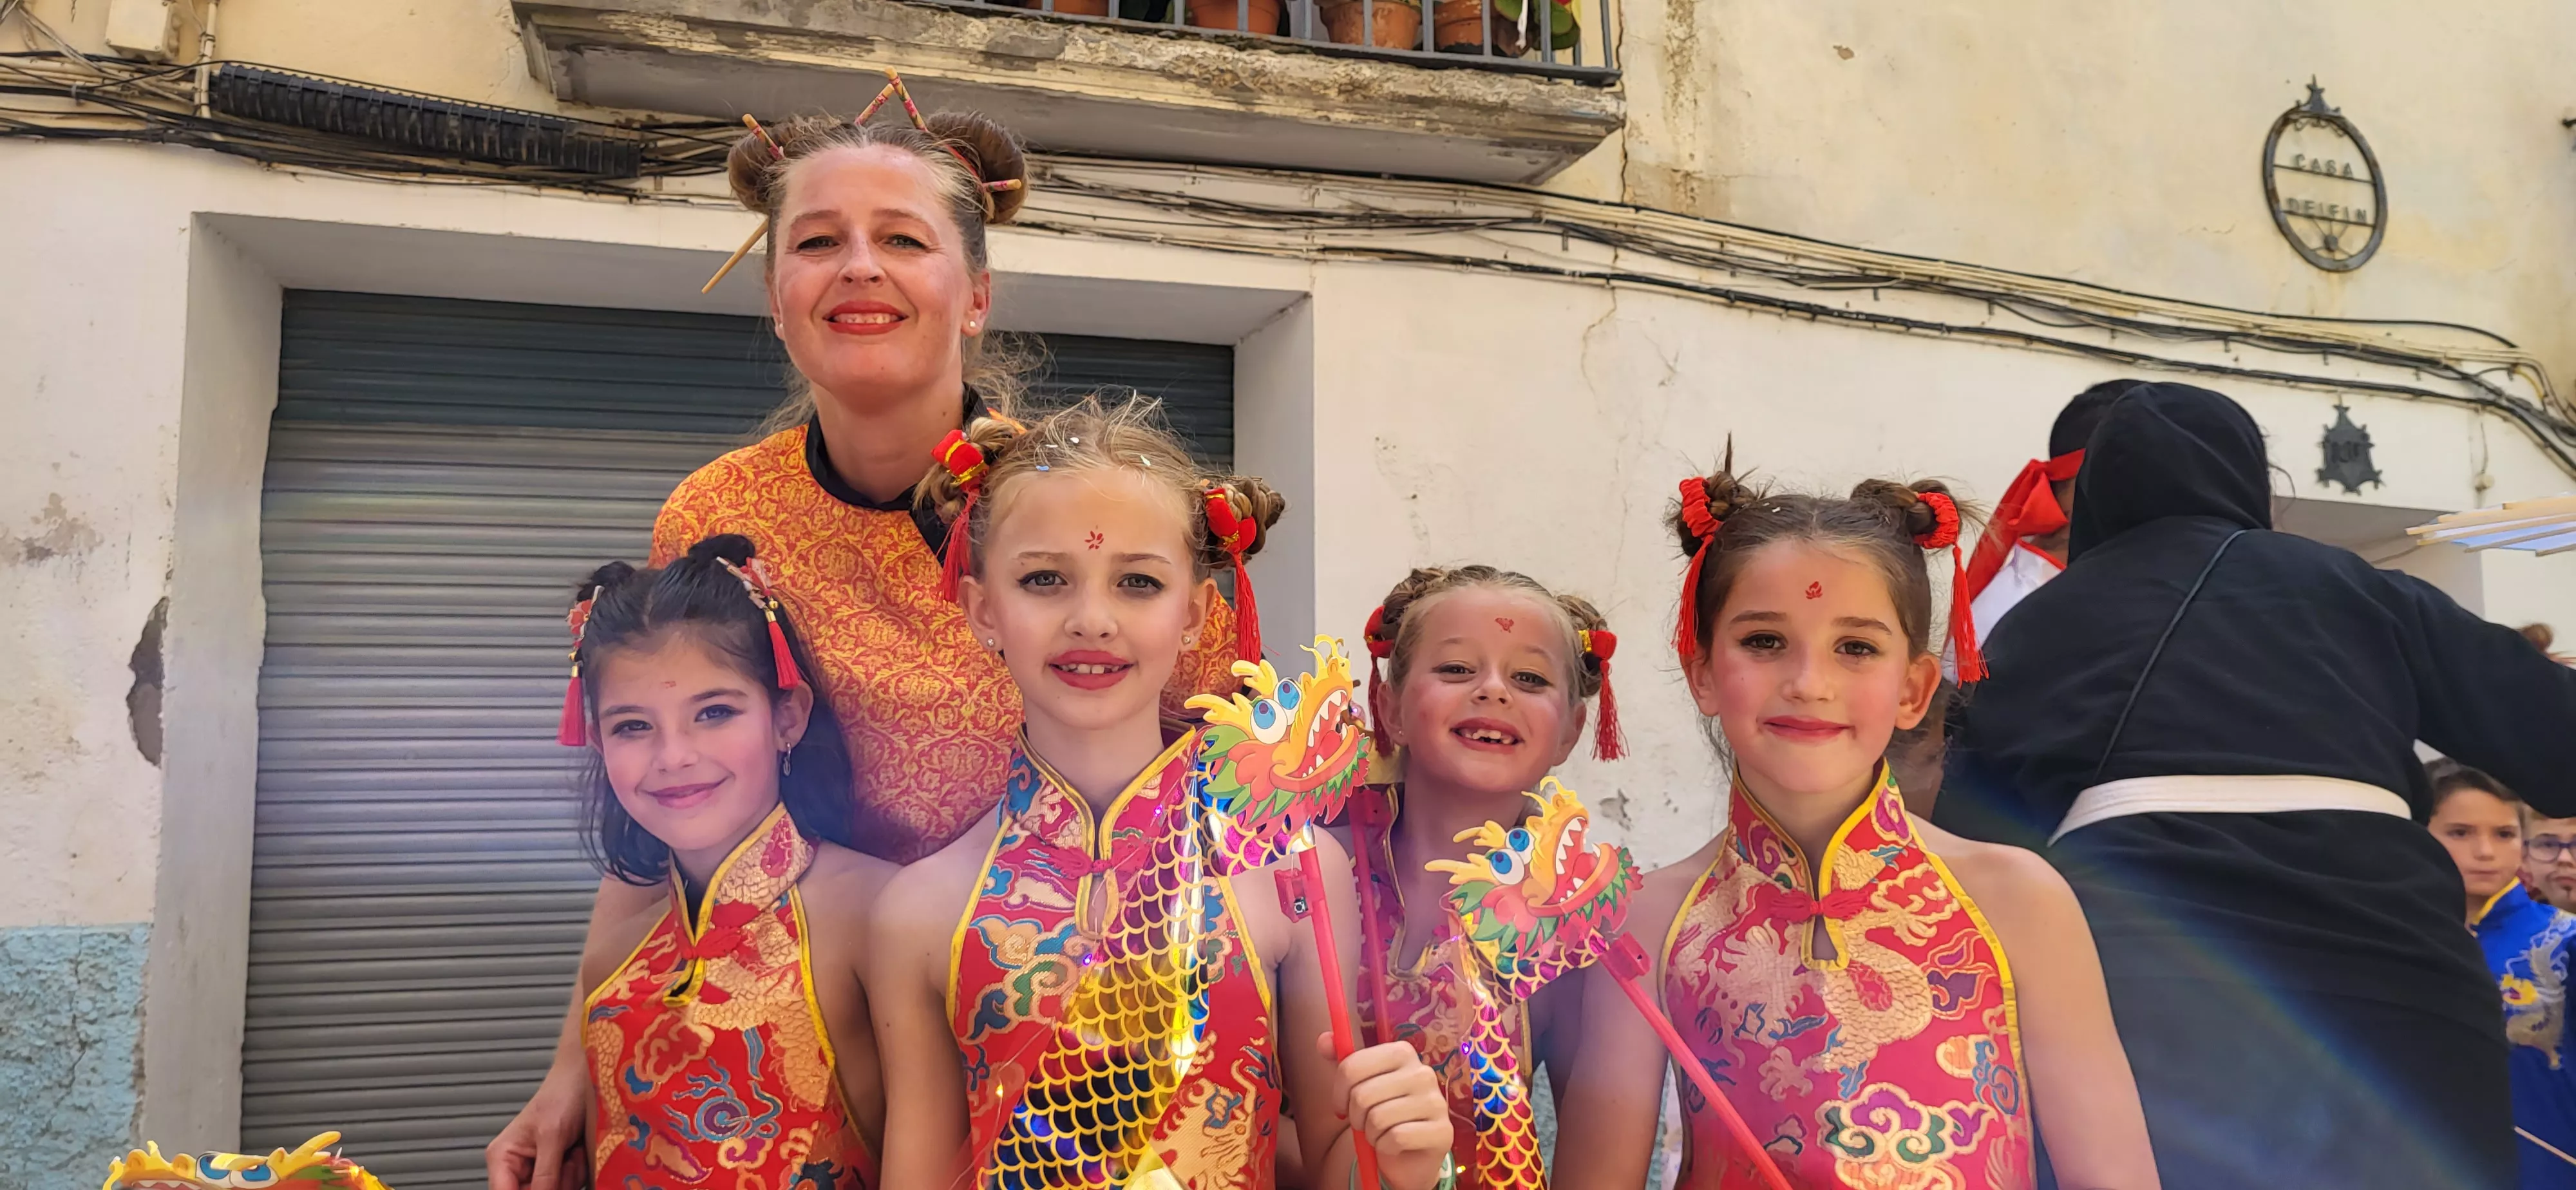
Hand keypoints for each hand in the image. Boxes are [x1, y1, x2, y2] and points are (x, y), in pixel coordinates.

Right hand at [485, 1056, 589, 1189]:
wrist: (586, 1081)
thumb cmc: (561, 1097)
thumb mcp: (551, 1136)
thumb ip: (545, 1174)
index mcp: (502, 1158)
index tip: (549, 1186)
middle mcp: (517, 1168)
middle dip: (555, 1183)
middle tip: (566, 1159)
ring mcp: (539, 1171)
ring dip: (570, 1176)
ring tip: (573, 1150)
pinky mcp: (558, 1171)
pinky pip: (569, 1186)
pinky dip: (578, 1172)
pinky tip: (579, 1153)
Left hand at [1316, 1033, 1452, 1189]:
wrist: (1407, 1154)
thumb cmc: (1381, 1113)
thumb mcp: (1358, 1086)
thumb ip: (1342, 1062)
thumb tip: (1323, 1040)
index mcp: (1402, 1052)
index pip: (1352, 1066)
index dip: (1339, 1091)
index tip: (1342, 1104)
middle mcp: (1423, 1072)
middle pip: (1362, 1095)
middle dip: (1355, 1116)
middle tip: (1364, 1122)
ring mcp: (1435, 1102)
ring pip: (1378, 1118)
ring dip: (1371, 1134)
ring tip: (1380, 1133)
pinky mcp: (1441, 1131)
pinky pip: (1395, 1138)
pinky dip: (1385, 1146)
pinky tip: (1393, 1145)